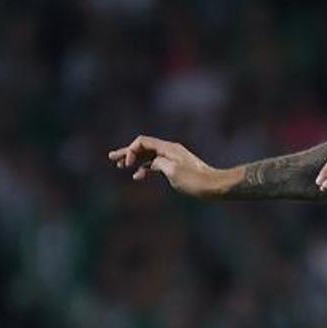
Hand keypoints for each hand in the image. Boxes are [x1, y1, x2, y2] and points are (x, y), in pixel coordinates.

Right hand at [108, 135, 225, 196]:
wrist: (214, 186)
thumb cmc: (195, 180)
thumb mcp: (173, 171)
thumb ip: (158, 163)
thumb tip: (151, 163)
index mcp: (169, 148)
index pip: (142, 141)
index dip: (130, 151)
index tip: (127, 166)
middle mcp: (170, 149)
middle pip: (144, 147)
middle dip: (128, 152)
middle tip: (112, 157)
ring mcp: (173, 157)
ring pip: (149, 155)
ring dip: (135, 160)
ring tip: (121, 166)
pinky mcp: (176, 166)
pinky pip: (156, 163)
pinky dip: (145, 167)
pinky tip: (137, 176)